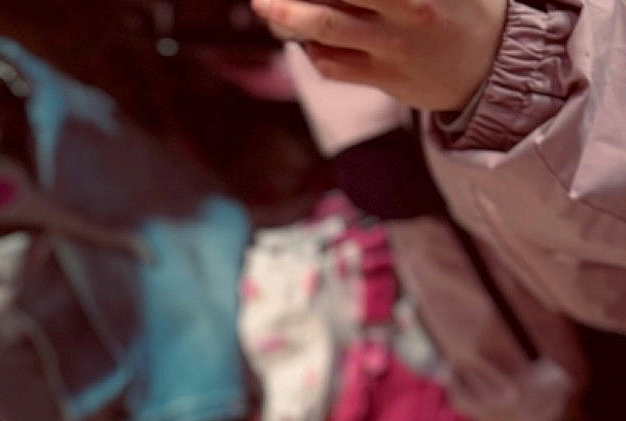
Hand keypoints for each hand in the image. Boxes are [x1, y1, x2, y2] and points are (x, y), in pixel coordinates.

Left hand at [251, 0, 506, 111]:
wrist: (492, 65)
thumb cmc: (466, 5)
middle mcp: (407, 6)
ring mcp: (393, 45)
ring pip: (325, 28)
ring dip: (287, 16)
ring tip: (265, 5)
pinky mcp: (384, 77)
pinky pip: (333, 64)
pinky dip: (310, 49)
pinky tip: (299, 36)